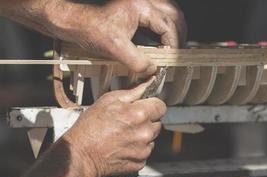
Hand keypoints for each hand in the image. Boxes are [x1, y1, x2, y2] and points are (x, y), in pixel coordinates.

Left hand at [44, 0, 184, 74]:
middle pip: (173, 14)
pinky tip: (162, 37)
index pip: (167, 25)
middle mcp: (142, 2)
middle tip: (179, 50)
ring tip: (174, 43)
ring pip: (167, 11)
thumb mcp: (116, 49)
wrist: (75, 22)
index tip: (173, 57)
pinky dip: (164, 25)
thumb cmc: (90, 29)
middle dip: (179, 33)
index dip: (174, 43)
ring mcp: (139, 3)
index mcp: (140, 7)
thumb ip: (138, 61)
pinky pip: (157, 13)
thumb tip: (153, 69)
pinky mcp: (134, 8)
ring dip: (173, 27)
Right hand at [64, 78, 166, 176]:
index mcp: (139, 114)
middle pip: (157, 122)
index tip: (145, 106)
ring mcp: (143, 149)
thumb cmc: (90, 127)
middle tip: (129, 121)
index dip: (152, 105)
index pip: (161, 106)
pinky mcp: (140, 161)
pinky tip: (124, 145)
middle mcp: (144, 132)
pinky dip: (138, 148)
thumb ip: (133, 92)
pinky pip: (146, 151)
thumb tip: (149, 83)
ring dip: (143, 134)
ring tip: (124, 133)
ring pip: (152, 137)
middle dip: (147, 120)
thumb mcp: (108, 100)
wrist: (81, 155)